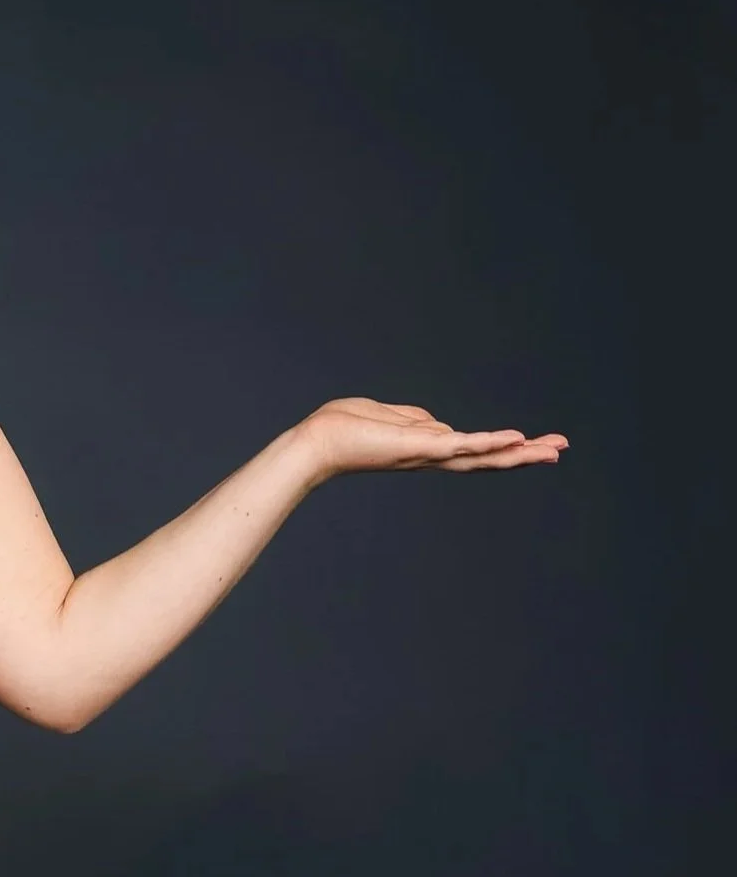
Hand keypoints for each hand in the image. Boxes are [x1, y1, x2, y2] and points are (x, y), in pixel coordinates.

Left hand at [301, 398, 567, 481]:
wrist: (316, 442)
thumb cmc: (342, 428)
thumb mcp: (388, 417)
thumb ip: (416, 420)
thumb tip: (436, 423)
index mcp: (425, 448)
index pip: (472, 450)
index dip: (503, 448)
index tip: (533, 443)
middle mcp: (431, 456)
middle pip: (486, 459)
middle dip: (524, 454)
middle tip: (560, 450)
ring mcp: (426, 453)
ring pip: (481, 455)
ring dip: (519, 452)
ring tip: (552, 449)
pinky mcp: (418, 446)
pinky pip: (460, 445)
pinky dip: (488, 442)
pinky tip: (514, 440)